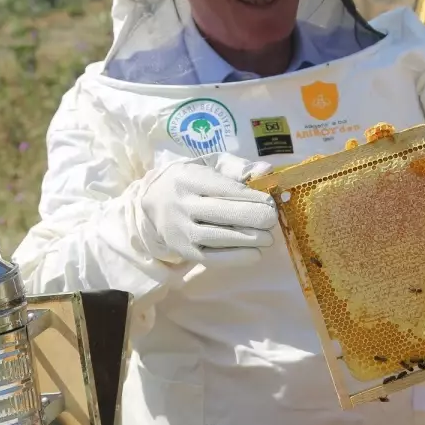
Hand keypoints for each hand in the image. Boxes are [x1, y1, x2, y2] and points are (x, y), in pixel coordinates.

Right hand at [138, 153, 276, 268]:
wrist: (152, 201)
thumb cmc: (191, 181)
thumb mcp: (210, 165)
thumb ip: (238, 168)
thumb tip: (267, 171)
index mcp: (188, 179)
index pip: (224, 189)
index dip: (251, 197)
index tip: (270, 202)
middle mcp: (181, 205)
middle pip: (221, 213)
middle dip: (253, 217)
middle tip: (272, 219)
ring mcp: (180, 231)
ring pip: (217, 237)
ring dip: (248, 239)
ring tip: (268, 238)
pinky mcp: (183, 251)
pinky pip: (211, 258)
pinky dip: (236, 258)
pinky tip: (255, 254)